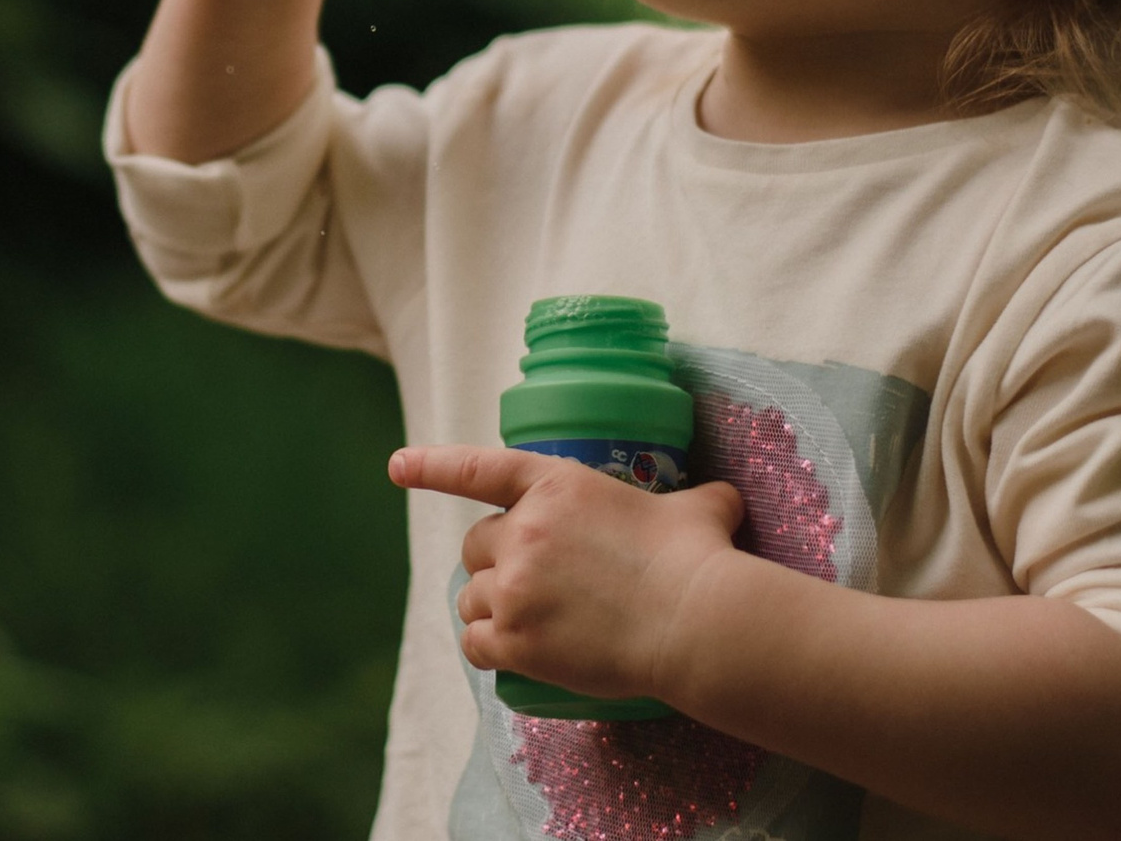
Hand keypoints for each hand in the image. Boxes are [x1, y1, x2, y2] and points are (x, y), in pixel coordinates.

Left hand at [391, 444, 747, 705]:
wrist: (694, 619)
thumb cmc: (698, 559)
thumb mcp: (698, 508)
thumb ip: (697, 498)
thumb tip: (725, 502)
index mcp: (555, 485)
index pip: (478, 469)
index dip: (432, 466)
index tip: (396, 467)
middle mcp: (524, 530)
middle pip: (475, 545)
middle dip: (495, 562)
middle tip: (533, 582)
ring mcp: (514, 585)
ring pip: (470, 596)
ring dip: (490, 607)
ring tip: (527, 622)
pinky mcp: (515, 638)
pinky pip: (474, 643)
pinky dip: (485, 647)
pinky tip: (508, 653)